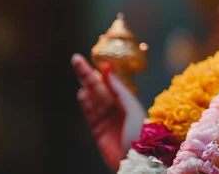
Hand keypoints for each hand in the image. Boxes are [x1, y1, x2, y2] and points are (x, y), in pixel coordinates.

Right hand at [72, 54, 146, 170]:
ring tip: (78, 68)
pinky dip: (86, 103)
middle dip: (88, 74)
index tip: (99, 60)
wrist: (139, 160)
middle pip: (100, 88)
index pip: (113, 83)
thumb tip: (108, 70)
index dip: (106, 72)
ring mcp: (107, 120)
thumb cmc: (142, 134)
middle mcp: (116, 109)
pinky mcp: (99, 132)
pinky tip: (81, 92)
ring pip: (93, 99)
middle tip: (76, 59)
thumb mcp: (132, 109)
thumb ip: (119, 91)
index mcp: (128, 102)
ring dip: (85, 85)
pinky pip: (90, 114)